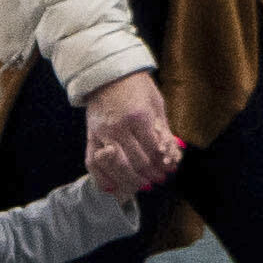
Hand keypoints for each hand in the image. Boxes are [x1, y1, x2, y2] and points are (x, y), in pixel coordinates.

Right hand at [84, 72, 181, 192]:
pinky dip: (102, 178)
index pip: (153, 150)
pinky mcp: (90, 136)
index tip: (169, 170)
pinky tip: (112, 187)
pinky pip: (92, 163)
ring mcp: (101, 133)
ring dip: (131, 180)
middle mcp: (118, 127)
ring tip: (143, 185)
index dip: (162, 163)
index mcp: (139, 117)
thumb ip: (163, 131)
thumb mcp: (157, 105)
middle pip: (136, 162)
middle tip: (159, 179)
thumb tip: (172, 155)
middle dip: (150, 174)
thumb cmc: (137, 88)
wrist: (107, 75)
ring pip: (116, 166)